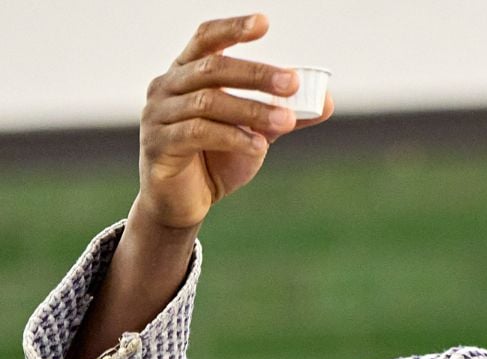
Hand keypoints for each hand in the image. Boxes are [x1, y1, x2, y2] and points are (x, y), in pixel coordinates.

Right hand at [137, 13, 333, 229]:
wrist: (186, 203)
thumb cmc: (217, 158)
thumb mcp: (255, 133)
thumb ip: (283, 115)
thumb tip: (325, 102)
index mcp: (187, 73)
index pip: (206, 39)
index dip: (233, 28)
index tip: (264, 23)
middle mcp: (166, 87)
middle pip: (213, 68)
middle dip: (257, 74)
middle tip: (293, 83)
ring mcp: (158, 115)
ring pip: (209, 101)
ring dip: (253, 110)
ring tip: (286, 122)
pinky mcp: (158, 145)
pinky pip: (198, 132)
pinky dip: (233, 137)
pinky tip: (260, 147)